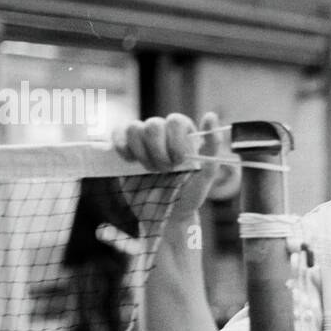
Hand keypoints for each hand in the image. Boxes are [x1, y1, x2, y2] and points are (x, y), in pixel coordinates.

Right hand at [111, 112, 226, 225]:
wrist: (167, 215)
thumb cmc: (189, 194)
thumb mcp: (206, 174)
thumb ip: (212, 147)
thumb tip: (210, 115)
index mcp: (184, 135)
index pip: (176, 121)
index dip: (176, 141)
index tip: (180, 161)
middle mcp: (164, 134)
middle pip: (154, 124)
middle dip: (158, 151)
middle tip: (165, 170)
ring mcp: (143, 140)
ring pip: (135, 128)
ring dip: (142, 152)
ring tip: (150, 170)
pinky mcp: (126, 149)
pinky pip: (118, 134)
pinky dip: (122, 146)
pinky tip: (131, 162)